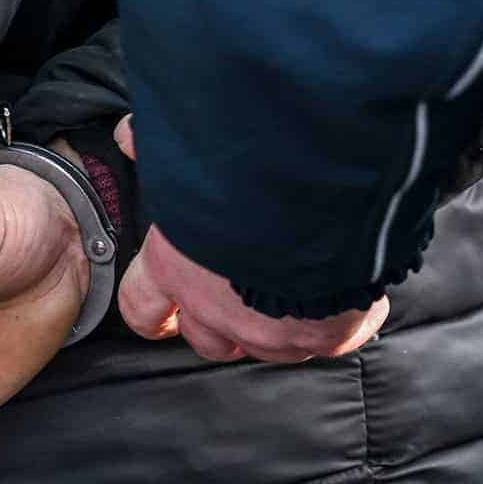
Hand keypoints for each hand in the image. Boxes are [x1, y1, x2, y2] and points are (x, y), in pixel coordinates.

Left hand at [112, 116, 387, 362]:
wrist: (323, 184)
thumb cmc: (250, 167)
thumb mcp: (190, 150)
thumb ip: (158, 149)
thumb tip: (129, 136)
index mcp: (173, 266)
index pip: (142, 309)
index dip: (154, 313)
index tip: (163, 314)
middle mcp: (215, 309)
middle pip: (206, 340)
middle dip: (219, 324)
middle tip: (241, 297)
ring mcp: (269, 330)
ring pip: (267, 346)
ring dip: (279, 325)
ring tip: (303, 290)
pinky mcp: (324, 334)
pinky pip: (332, 339)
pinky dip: (342, 320)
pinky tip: (353, 293)